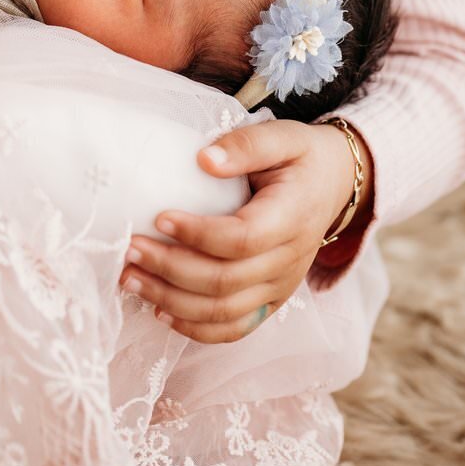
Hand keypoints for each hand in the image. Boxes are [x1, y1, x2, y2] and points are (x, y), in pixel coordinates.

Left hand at [119, 119, 371, 343]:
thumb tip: (204, 159)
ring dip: (173, 301)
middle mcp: (289, 261)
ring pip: (225, 312)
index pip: (242, 238)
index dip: (198, 234)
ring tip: (130, 280)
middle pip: (226, 282)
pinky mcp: (271, 301)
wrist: (334, 186)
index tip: (159, 217)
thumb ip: (246, 145)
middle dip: (171, 269)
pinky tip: (161, 310)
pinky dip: (196, 328)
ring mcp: (281, 288)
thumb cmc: (301, 157)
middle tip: (130, 250)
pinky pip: (234, 328)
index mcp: (292, 218)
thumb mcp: (282, 136)